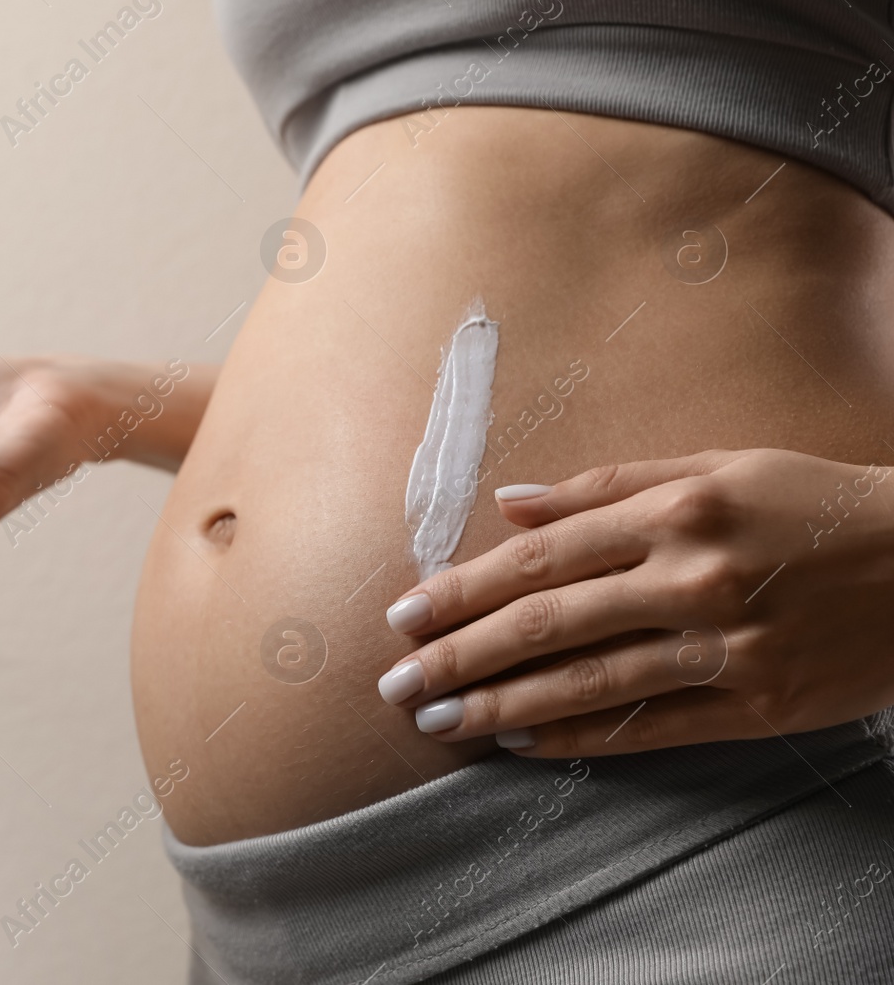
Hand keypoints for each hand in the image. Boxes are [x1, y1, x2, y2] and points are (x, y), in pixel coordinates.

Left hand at [374, 449, 893, 755]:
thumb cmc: (811, 504)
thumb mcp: (715, 467)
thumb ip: (605, 485)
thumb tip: (508, 504)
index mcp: (673, 510)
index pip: (539, 557)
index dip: (463, 589)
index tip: (406, 615)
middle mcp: (692, 576)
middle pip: (547, 623)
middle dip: (460, 656)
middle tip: (397, 682)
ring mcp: (727, 646)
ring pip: (588, 683)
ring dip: (501, 706)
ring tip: (440, 722)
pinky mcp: (759, 703)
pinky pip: (650, 726)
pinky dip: (581, 736)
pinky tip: (524, 743)